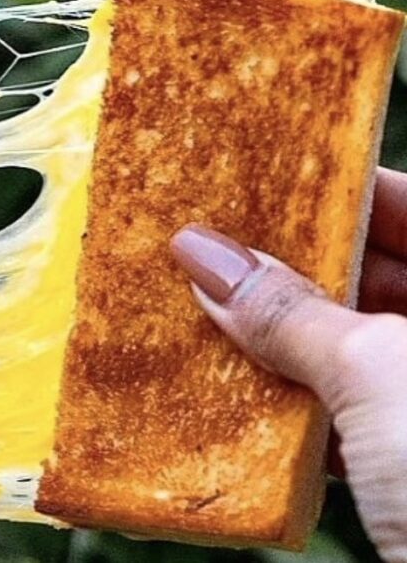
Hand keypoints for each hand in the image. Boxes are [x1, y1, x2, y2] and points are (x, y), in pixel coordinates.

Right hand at [171, 167, 406, 562]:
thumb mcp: (380, 375)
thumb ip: (291, 313)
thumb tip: (203, 255)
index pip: (406, 202)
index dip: (325, 187)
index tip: (247, 180)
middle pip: (371, 273)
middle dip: (285, 265)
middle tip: (206, 249)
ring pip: (348, 346)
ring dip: (277, 339)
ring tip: (201, 312)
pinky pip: (343, 408)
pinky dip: (291, 401)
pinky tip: (236, 394)